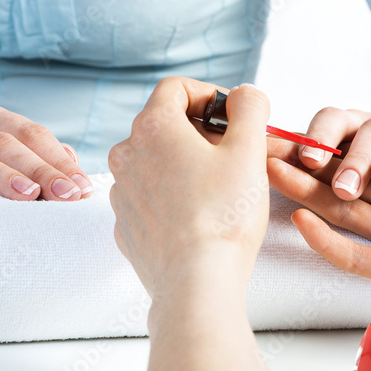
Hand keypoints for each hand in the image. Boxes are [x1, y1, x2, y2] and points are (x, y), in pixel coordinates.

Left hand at [108, 79, 270, 301]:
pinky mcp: (126, 225)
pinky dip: (173, 197)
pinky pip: (150, 197)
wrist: (197, 282)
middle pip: (165, 125)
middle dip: (200, 132)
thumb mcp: (249, 150)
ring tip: (219, 189)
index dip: (209, 95)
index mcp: (153, 127)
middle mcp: (127, 154)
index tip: (233, 116)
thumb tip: (242, 96)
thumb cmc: (223, 215)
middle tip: (234, 154)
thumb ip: (249, 108)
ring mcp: (121, 192)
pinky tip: (200, 216)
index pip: (176, 88)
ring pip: (156, 162)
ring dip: (185, 165)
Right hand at [268, 100, 370, 314]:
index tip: (370, 148)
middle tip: (294, 155)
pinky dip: (328, 242)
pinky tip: (304, 220)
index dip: (360, 141)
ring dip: (309, 193)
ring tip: (274, 173)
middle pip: (349, 176)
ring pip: (344, 211)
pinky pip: (357, 256)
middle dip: (320, 164)